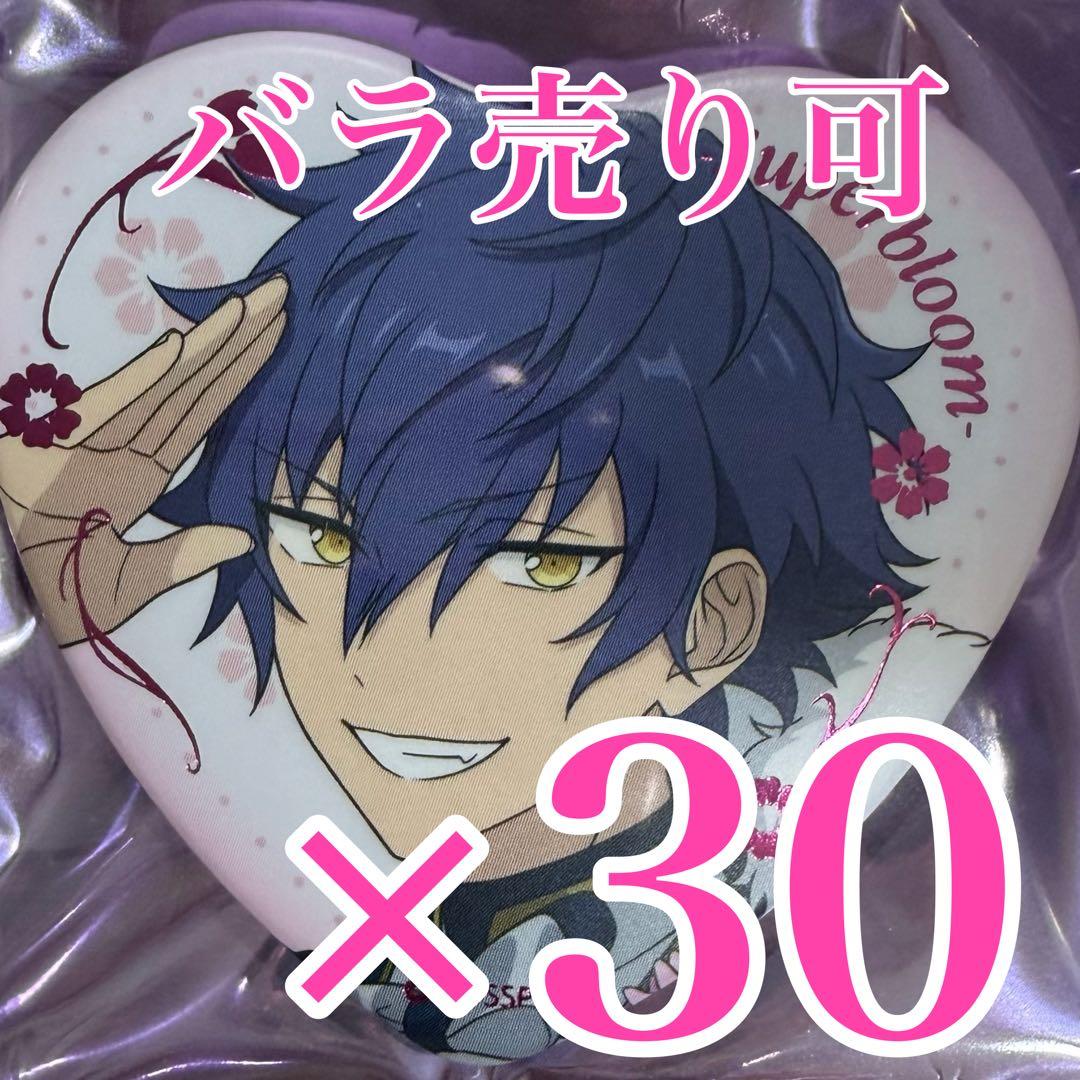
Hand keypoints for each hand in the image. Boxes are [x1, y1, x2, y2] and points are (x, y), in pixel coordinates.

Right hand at [0, 276, 287, 646]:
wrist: (27, 593)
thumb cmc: (76, 587)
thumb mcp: (139, 579)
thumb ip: (185, 558)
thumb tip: (243, 541)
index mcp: (146, 472)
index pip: (206, 409)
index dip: (240, 370)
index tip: (276, 331)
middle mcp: (127, 445)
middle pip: (195, 384)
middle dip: (237, 338)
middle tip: (281, 291)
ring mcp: (94, 440)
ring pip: (165, 385)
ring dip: (208, 345)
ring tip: (250, 305)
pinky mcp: (55, 444)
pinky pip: (112, 407)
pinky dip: (144, 379)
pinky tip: (179, 348)